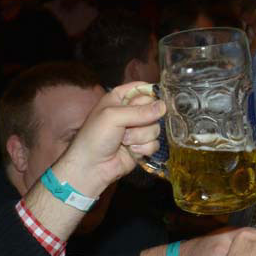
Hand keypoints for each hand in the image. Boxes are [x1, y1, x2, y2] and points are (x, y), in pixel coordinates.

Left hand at [50, 81, 164, 197]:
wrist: (92, 166)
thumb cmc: (95, 136)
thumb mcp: (113, 117)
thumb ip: (139, 111)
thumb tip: (163, 106)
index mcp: (120, 98)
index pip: (143, 89)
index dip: (151, 95)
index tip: (155, 102)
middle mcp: (130, 112)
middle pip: (154, 109)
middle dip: (144, 121)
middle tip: (128, 127)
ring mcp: (137, 130)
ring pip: (155, 128)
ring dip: (141, 137)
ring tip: (124, 142)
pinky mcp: (142, 146)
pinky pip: (154, 144)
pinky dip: (143, 149)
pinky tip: (131, 152)